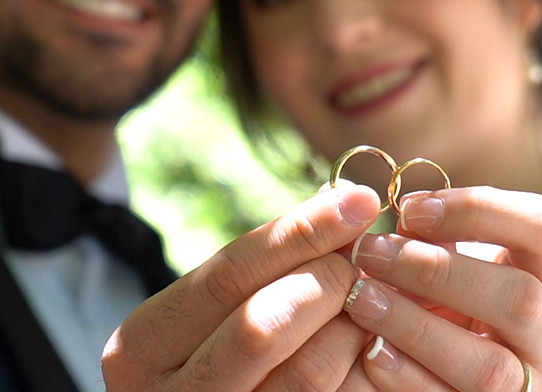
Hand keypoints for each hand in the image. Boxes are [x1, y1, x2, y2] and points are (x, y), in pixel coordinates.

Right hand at [102, 185, 383, 390]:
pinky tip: (368, 336)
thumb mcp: (206, 313)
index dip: (300, 231)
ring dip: (352, 324)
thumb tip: (338, 199)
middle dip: (327, 278)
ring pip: (307, 371)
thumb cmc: (206, 360)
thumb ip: (260, 266)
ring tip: (369, 297)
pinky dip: (359, 361)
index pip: (229, 273)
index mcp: (143, 345)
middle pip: (265, 322)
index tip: (357, 199)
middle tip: (362, 259)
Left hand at [343, 186, 541, 390]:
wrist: (467, 371)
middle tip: (371, 253)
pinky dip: (407, 377)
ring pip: (490, 367)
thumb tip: (388, 216)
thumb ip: (431, 238)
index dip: (479, 210)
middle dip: (438, 271)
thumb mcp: (452, 262)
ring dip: (417, 329)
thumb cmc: (451, 298)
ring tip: (359, 300)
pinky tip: (369, 351)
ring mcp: (527, 385)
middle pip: (520, 298)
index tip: (408, 208)